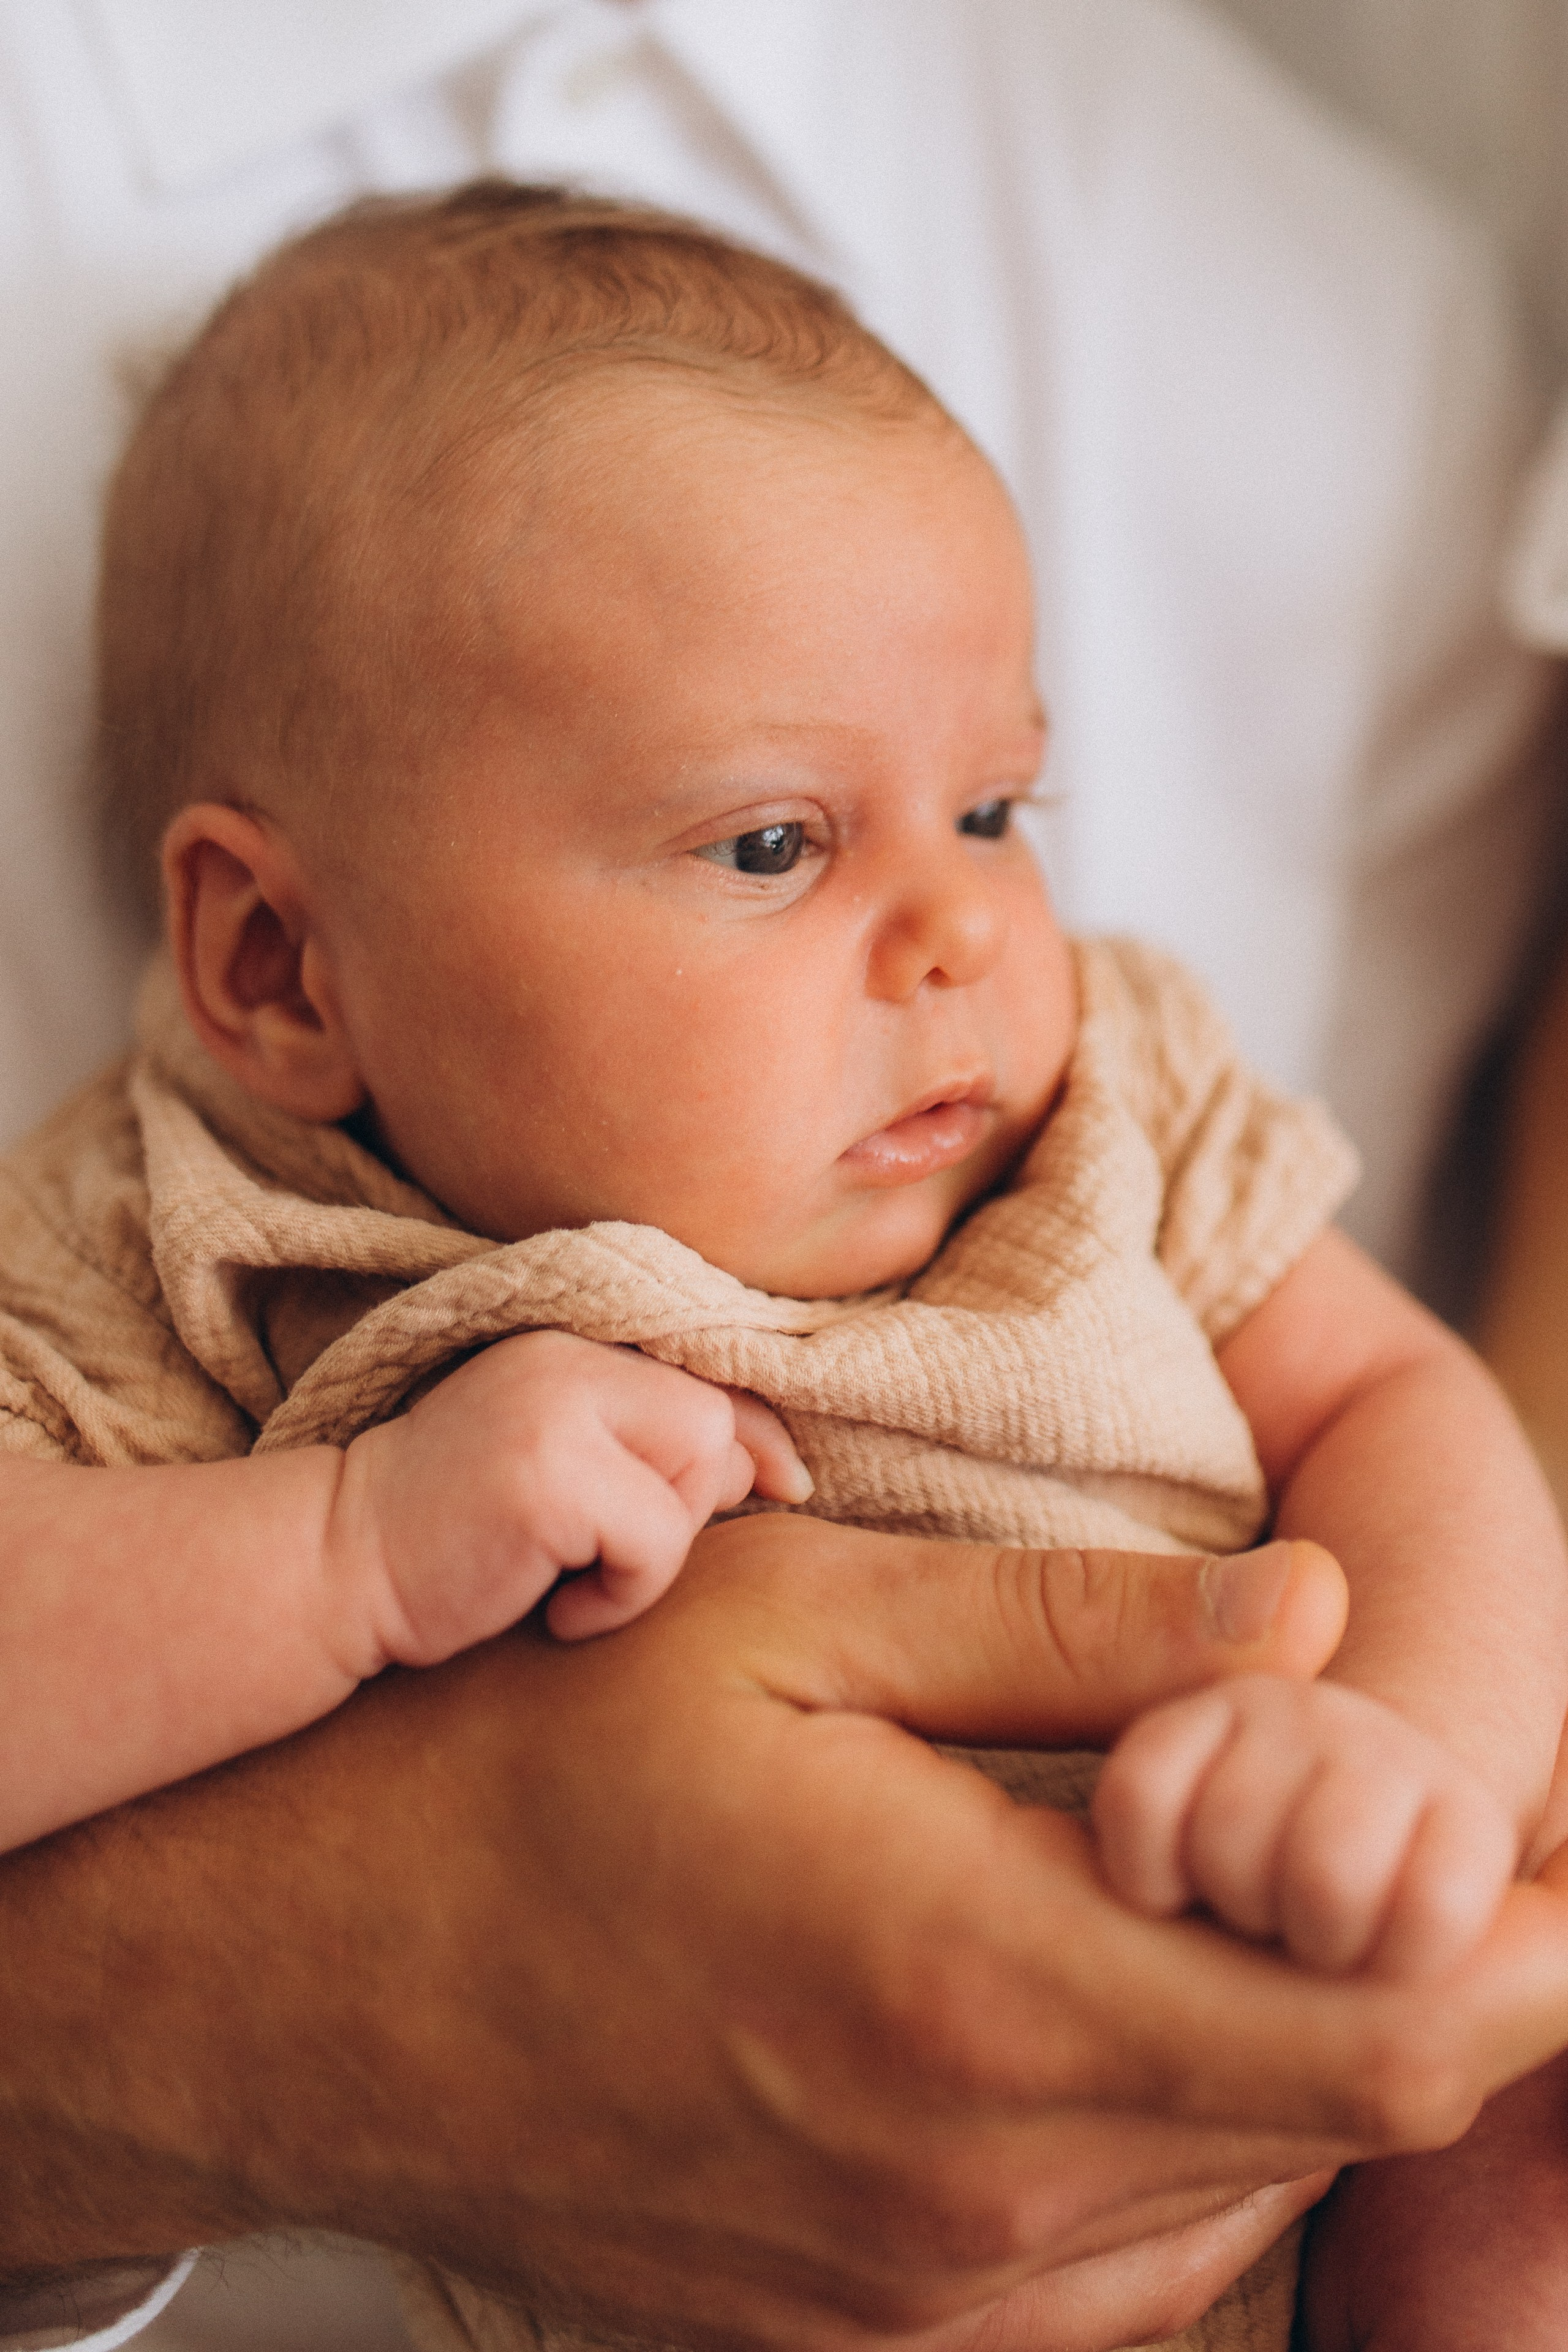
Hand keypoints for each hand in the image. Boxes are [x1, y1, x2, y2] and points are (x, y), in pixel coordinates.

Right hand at [7, 1521, 1567, 2351]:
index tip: (1564, 1860)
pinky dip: (1174, 2143)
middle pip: (1335, 2121)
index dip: (1529, 1951)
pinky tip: (1099, 2009)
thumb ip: (1077, 1631)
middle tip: (1403, 1838)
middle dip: (1422, 1982)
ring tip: (1234, 1905)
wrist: (315, 1979)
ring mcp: (923, 2302)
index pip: (1390, 2031)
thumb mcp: (798, 1620)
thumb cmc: (546, 1757)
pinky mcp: (863, 2339)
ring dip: (1292, 2061)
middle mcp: (986, 2198)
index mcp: (992, 1997)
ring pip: (1238, 2203)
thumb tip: (1318, 1621)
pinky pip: (1115, 2269)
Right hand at [327, 1329, 811, 1659]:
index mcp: (571, 1344)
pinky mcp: (546, 1472)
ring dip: (649, 1556)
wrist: (333, 1568)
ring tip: (567, 1577)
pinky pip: (654, 1542)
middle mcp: (566, 1354)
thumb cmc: (457, 1536)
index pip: (708, 1369)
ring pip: (693, 1480)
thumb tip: (770, 1469)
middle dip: (685, 1508)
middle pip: (714, 1425)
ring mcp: (554, 1406)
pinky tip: (552, 1606)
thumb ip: (654, 1451)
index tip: (787, 1482)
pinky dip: (620, 1595)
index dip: (758, 1432)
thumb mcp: (565, 1469)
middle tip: (601, 1555)